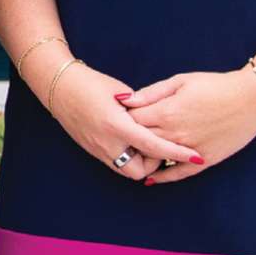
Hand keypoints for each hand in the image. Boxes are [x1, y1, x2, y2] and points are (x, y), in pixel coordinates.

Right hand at [46, 59, 202, 183]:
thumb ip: (141, 108)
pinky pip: (115, 164)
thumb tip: (158, 119)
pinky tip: (132, 144)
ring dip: (139, 162)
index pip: (154, 146)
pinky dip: (127, 158)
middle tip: (159, 145)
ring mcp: (97, 149)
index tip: (196, 155)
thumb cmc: (91, 84)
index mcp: (116, 125)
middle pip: (140, 169)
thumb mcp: (120, 91)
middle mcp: (106, 142)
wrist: (59, 87)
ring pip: (126, 171)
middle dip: (154, 163)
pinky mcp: (92, 150)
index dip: (177, 152)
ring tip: (144, 144)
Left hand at [116, 68, 255, 187]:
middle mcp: (174, 135)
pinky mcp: (204, 161)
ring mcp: (188, 150)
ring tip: (135, 151)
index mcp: (166, 112)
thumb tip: (124, 100)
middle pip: (140, 141)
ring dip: (144, 156)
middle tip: (125, 134)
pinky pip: (178, 173)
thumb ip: (151, 93)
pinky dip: (163, 177)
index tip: (122, 115)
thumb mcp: (181, 81)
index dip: (124, 117)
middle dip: (130, 137)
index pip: (131, 120)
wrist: (252, 99)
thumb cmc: (216, 86)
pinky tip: (151, 179)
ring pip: (156, 158)